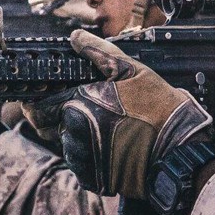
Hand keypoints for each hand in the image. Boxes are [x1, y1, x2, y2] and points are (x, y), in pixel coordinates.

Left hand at [24, 30, 210, 197]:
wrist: (178, 149)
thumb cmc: (157, 107)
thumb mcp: (131, 70)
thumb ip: (98, 52)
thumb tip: (75, 37)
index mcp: (78, 105)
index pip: (38, 108)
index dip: (35, 104)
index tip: (39, 99)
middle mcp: (74, 134)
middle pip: (48, 127)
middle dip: (57, 118)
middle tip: (80, 110)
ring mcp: (83, 159)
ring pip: (65, 145)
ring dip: (74, 136)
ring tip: (103, 127)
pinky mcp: (92, 178)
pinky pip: (79, 164)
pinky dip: (88, 155)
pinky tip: (109, 144)